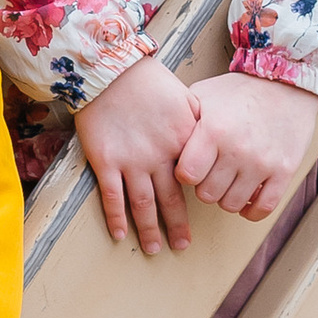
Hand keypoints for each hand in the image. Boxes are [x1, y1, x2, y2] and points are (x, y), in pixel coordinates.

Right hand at [77, 53, 200, 254]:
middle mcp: (159, 157)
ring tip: (154, 249)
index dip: (199, 199)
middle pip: (171, 200)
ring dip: (149, 229)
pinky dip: (117, 218)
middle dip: (177, 226)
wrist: (110, 69)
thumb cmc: (149, 80)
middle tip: (182, 245)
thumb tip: (212, 139)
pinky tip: (120, 234)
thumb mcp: (185, 98)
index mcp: (182, 142)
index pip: (195, 179)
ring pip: (143, 204)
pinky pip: (112, 196)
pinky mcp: (105, 161)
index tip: (204, 213)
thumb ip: (198, 123)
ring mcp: (131, 161)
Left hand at [177, 70, 317, 221]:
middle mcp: (237, 150)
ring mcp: (262, 163)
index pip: (186, 176)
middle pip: (207, 195)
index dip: (185, 174)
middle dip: (205, 186)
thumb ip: (182, 120)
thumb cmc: (240, 91)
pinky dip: (252, 209)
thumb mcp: (204, 95)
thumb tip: (160, 139)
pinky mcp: (284, 171)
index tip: (192, 166)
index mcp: (213, 131)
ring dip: (227, 197)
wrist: (285, 83)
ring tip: (228, 182)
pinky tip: (247, 196)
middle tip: (211, 174)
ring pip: (232, 205)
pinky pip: (263, 208)